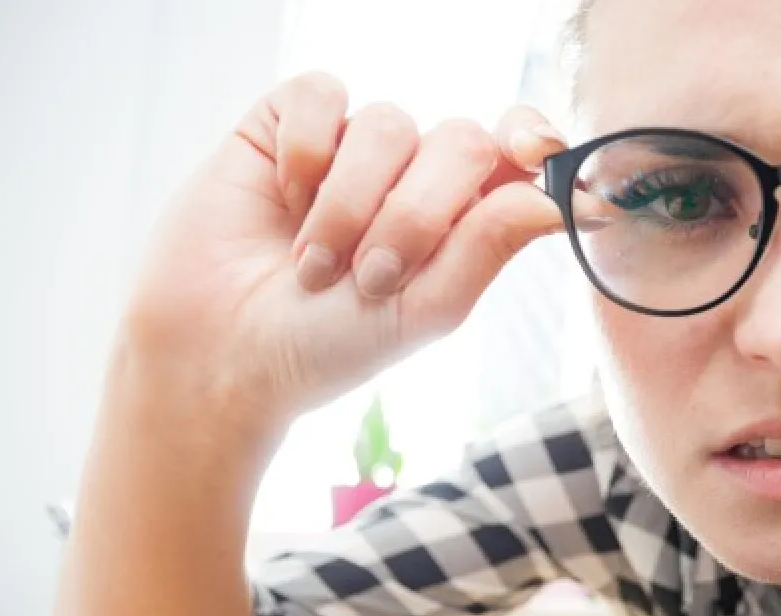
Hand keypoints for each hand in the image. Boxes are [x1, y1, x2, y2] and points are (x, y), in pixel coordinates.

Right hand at [118, 71, 567, 428]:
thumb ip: (490, 247)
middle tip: (370, 279)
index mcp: (463, 215)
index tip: (532, 156)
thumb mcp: (426, 309)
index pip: (518, 152)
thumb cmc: (328, 344)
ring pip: (390, 124)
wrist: (223, 355)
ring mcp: (351, 145)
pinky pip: (320, 95)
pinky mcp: (287, 124)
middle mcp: (414, 172)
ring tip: (314, 265)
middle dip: (419, 215)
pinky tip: (283, 198)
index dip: (534, 141)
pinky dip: (305, 152)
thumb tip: (557, 199)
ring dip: (352, 206)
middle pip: (462, 141)